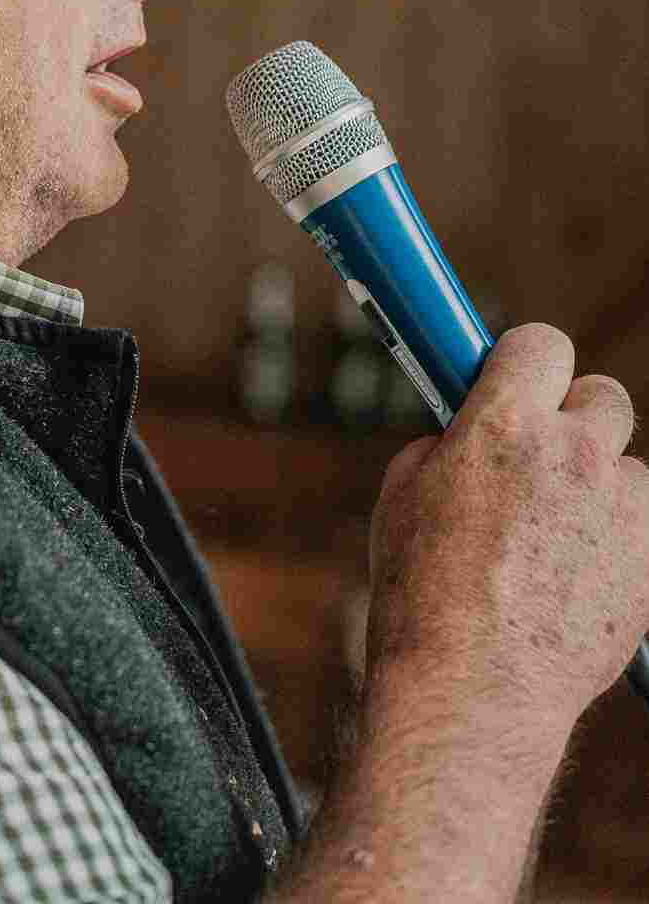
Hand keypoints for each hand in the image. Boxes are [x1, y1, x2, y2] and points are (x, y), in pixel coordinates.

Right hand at [365, 323, 648, 731]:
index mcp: (503, 423)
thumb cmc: (424, 594)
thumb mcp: (407, 491)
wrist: (474, 690)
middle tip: (546, 460)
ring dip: (603, 489)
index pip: (543, 344)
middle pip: (604, 396)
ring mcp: (620, 507)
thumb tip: (478, 426)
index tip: (520, 383)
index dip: (528, 364)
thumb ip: (454, 442)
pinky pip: (645, 523)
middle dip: (576, 421)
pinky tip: (583, 573)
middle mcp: (570, 452)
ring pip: (629, 468)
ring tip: (560, 539)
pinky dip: (623, 540)